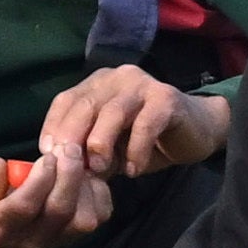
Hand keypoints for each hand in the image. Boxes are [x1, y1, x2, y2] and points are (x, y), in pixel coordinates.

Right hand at [0, 144, 115, 247]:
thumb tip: (0, 165)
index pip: (24, 206)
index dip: (39, 179)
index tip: (47, 156)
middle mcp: (31, 239)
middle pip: (59, 211)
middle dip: (68, 175)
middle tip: (69, 149)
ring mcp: (57, 241)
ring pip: (83, 218)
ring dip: (85, 185)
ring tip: (77, 161)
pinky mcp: (77, 238)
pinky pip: (98, 217)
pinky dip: (98, 193)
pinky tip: (87, 177)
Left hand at [27, 63, 227, 199]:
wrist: (197, 132)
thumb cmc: (147, 141)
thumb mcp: (109, 146)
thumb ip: (86, 150)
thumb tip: (59, 168)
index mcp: (98, 84)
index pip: (65, 101)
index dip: (53, 128)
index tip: (50, 158)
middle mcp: (118, 77)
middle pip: (85, 104)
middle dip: (73, 138)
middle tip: (71, 168)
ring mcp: (144, 84)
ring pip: (113, 112)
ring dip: (101, 144)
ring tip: (101, 170)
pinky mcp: (167, 97)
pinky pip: (145, 124)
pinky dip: (135, 150)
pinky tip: (134, 170)